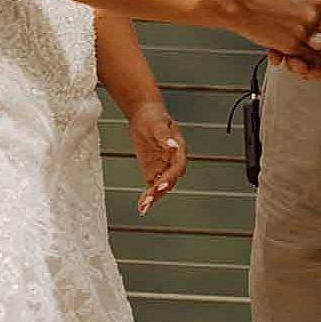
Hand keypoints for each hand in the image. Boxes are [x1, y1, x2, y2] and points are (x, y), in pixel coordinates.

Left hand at [125, 100, 187, 214]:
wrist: (144, 114)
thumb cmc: (154, 116)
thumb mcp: (158, 124)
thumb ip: (165, 137)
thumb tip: (173, 146)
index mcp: (179, 150)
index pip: (178, 167)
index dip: (171, 176)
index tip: (162, 183)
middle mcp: (173, 161)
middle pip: (170, 180)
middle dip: (160, 190)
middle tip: (149, 199)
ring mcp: (163, 167)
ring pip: (161, 187)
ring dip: (153, 198)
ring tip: (143, 207)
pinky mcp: (152, 171)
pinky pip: (151, 187)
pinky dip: (147, 197)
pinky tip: (141, 207)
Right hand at [229, 0, 320, 56]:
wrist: (243, 7)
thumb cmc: (262, 2)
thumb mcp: (293, 0)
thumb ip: (308, 11)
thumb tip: (317, 21)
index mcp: (317, 3)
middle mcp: (314, 17)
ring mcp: (304, 32)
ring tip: (319, 64)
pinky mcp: (291, 45)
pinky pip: (306, 61)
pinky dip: (306, 65)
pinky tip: (301, 62)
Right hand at [293, 0, 320, 77]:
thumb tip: (313, 42)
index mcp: (319, 7)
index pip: (296, 26)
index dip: (287, 41)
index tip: (281, 54)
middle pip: (303, 44)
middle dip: (299, 58)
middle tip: (300, 67)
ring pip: (317, 56)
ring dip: (314, 66)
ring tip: (317, 70)